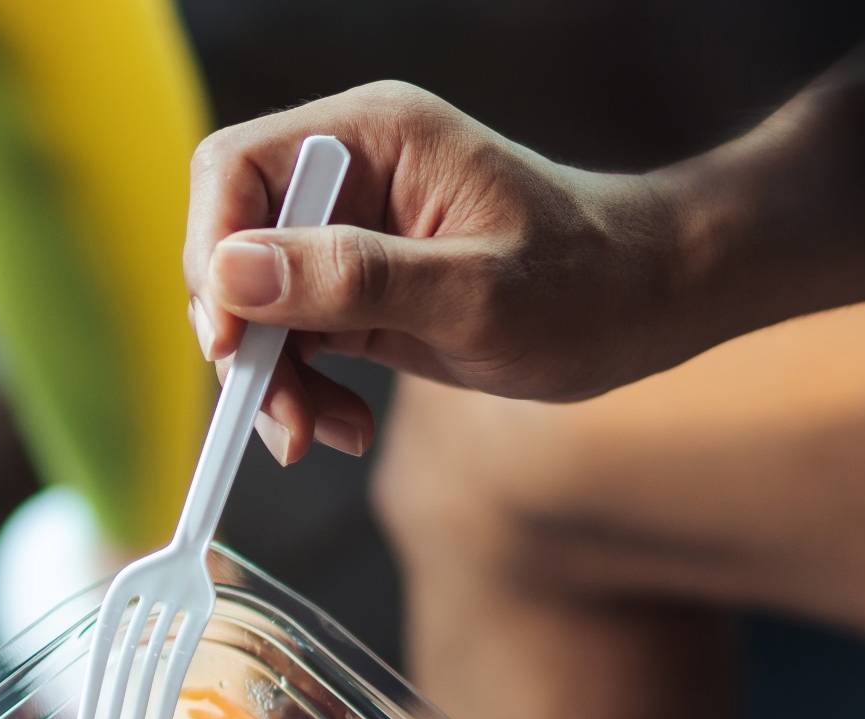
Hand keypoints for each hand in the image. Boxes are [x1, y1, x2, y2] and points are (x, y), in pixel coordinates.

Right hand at [185, 82, 691, 461]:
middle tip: (278, 417)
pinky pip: (294, 338)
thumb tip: (232, 277)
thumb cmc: (587, 283)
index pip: (235, 172)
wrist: (650, 303)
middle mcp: (350, 175)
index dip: (213, 254)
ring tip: (319, 435)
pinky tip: (343, 427)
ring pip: (256, 304)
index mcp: (372, 136)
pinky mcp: (361, 287)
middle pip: (233, 244)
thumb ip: (351, 279)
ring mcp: (351, 232)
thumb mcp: (472, 293)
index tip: (230, 343)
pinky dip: (303, 391)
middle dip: (244, 338)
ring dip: (271, 380)